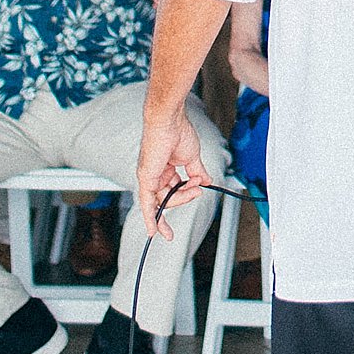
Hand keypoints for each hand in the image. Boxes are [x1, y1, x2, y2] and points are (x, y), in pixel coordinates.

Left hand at [134, 113, 205, 239]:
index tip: (188, 209)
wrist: (170, 121)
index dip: (179, 201)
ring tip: (195, 187)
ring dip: (182, 198)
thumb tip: (207, 181)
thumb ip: (197, 172)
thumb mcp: (192, 157)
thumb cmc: (179, 132)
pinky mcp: (146, 178)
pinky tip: (154, 231)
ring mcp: (149, 177)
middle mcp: (155, 174)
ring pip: (165, 200)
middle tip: (199, 189)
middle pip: (170, 197)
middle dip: (186, 197)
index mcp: (164, 169)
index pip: (171, 191)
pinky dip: (150, 218)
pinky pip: (147, 203)